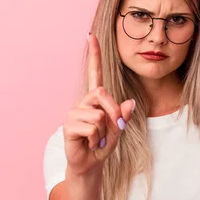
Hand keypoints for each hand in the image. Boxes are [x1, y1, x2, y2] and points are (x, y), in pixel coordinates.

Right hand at [63, 33, 135, 175]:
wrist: (90, 164)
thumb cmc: (102, 145)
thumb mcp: (118, 130)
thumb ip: (123, 116)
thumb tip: (130, 102)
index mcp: (95, 100)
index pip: (95, 73)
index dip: (94, 55)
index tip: (91, 35)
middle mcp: (83, 102)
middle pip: (102, 93)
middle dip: (114, 112)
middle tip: (112, 130)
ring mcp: (74, 113)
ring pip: (98, 114)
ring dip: (104, 132)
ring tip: (96, 139)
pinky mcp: (68, 125)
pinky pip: (91, 127)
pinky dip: (96, 139)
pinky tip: (89, 143)